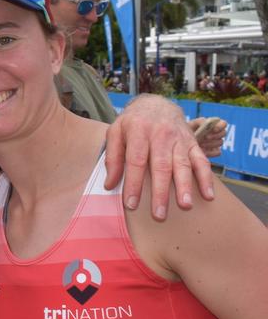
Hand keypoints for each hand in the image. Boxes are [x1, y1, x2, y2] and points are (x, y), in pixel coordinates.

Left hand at [104, 94, 214, 219]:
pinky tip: (208, 195)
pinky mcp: (193, 143)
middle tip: (159, 214)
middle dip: (160, 192)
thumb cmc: (133, 123)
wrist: (157, 104)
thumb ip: (112, 158)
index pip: (135, 161)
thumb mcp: (115, 132)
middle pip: (161, 166)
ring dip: (185, 187)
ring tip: (185, 205)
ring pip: (183, 165)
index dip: (133, 184)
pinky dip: (206, 178)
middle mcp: (161, 135)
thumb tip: (109, 184)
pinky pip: (202, 161)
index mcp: (138, 131)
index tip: (131, 204)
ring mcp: (179, 139)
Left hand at [190, 117, 227, 158]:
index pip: (223, 123)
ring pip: (220, 142)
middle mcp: (217, 133)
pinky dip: (211, 152)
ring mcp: (217, 143)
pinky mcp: (215, 151)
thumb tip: (206, 123)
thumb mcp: (192, 124)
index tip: (214, 128)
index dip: (220, 125)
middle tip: (206, 137)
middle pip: (223, 133)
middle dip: (215, 135)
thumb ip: (200, 122)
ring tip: (200, 143)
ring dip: (211, 143)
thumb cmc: (189, 130)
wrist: (183, 141)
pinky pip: (218, 152)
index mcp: (214, 124)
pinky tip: (202, 150)